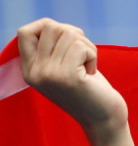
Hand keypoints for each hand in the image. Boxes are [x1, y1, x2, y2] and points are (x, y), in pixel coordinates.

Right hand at [17, 18, 128, 145]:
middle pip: (51, 26)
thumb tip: (53, 25)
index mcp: (29, 69)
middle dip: (74, 35)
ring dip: (87, 46)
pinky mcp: (67, 77)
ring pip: (68, 33)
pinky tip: (91, 73)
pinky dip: (93, 55)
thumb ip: (52, 49)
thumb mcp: (62, 67)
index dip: (48, 27)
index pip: (25, 32)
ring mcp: (49, 74)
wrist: (104, 120)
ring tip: (88, 67)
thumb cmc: (89, 90)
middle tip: (83, 56)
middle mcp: (34, 71)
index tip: (68, 41)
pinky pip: (81, 46)